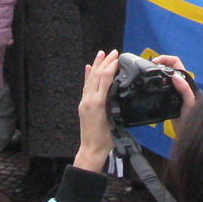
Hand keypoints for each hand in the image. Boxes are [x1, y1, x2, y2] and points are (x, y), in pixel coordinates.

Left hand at [75, 50, 119, 172]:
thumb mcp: (115, 120)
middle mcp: (89, 100)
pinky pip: (85, 86)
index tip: (117, 58)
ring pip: (90, 79)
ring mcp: (85, 102)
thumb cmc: (106, 139)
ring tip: (101, 54)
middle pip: (97, 76)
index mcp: (98, 103)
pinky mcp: (83, 105)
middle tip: (113, 52)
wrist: (92, 149)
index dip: (111, 67)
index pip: (104, 79)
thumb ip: (116, 104)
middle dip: (105, 62)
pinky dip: (87, 76)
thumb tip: (120, 89)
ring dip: (96, 65)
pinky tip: (88, 67)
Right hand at [150, 54, 198, 116]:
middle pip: (168, 67)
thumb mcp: (189, 102)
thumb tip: (175, 77)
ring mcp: (173, 91)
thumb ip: (185, 89)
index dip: (165, 59)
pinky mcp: (168, 99)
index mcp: (185, 82)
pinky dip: (155, 85)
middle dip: (158, 64)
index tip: (155, 62)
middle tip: (148, 67)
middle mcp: (180, 85)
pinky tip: (150, 88)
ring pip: (164, 77)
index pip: (176, 62)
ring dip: (156, 73)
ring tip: (147, 75)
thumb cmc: (193, 117)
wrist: (189, 131)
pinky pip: (161, 88)